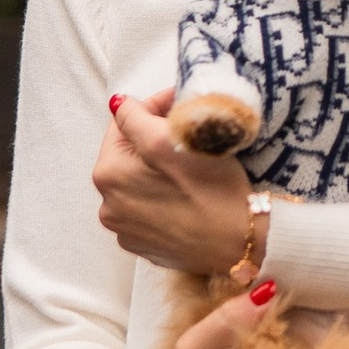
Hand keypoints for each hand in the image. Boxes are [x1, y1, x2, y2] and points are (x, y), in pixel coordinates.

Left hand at [92, 90, 259, 276]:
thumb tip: (118, 104)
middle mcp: (108, 206)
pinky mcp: (145, 246)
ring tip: (190, 164)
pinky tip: (187, 194)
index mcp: (108, 174)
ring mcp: (126, 230)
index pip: (124, 123)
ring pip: (139, 181)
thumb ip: (135, 118)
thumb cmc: (212, 190)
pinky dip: (163, 196)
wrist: (241, 245)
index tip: (181, 102)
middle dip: (155, 138)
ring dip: (159, 167)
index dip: (155, 107)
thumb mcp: (171, 140)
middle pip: (130, 154)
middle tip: (189, 131)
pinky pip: (149, 208)